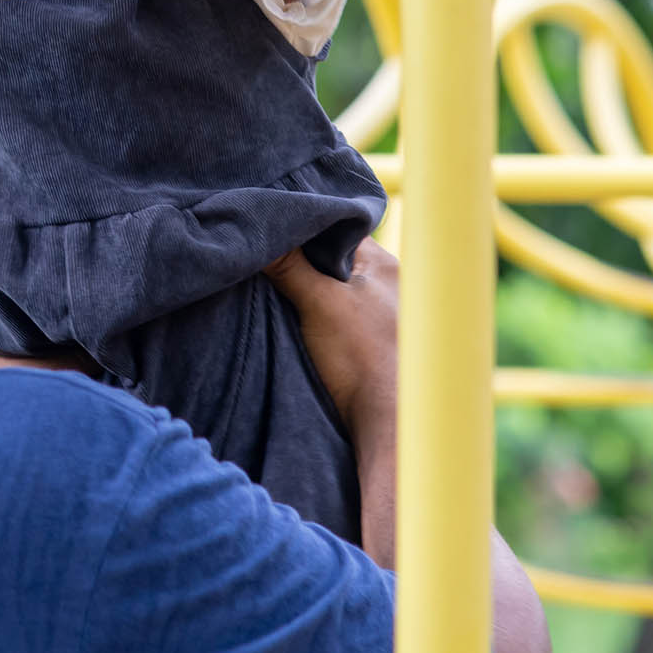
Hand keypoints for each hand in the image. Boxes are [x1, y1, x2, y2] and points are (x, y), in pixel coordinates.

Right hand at [263, 240, 397, 431]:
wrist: (384, 423)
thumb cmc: (362, 359)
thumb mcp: (318, 303)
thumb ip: (289, 265)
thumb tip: (261, 229)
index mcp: (385, 264)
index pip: (336, 230)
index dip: (303, 232)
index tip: (273, 238)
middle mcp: (390, 283)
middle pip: (334, 260)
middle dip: (305, 264)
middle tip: (272, 267)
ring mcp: (384, 313)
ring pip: (336, 289)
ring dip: (312, 292)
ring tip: (283, 295)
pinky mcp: (374, 340)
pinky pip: (340, 315)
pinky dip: (320, 315)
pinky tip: (301, 323)